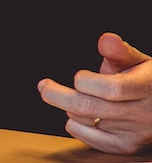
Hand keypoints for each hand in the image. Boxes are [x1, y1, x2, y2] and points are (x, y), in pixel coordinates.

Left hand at [38, 33, 151, 154]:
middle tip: (44, 86)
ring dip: (70, 108)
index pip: (112, 89)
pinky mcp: (124, 147)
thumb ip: (120, 51)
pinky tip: (80, 115)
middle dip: (59, 95)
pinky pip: (88, 138)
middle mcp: (142, 113)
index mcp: (147, 87)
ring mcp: (134, 133)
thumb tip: (106, 39)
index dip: (88, 82)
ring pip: (85, 121)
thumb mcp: (140, 62)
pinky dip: (75, 125)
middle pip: (90, 107)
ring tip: (76, 97)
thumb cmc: (148, 81)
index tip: (79, 76)